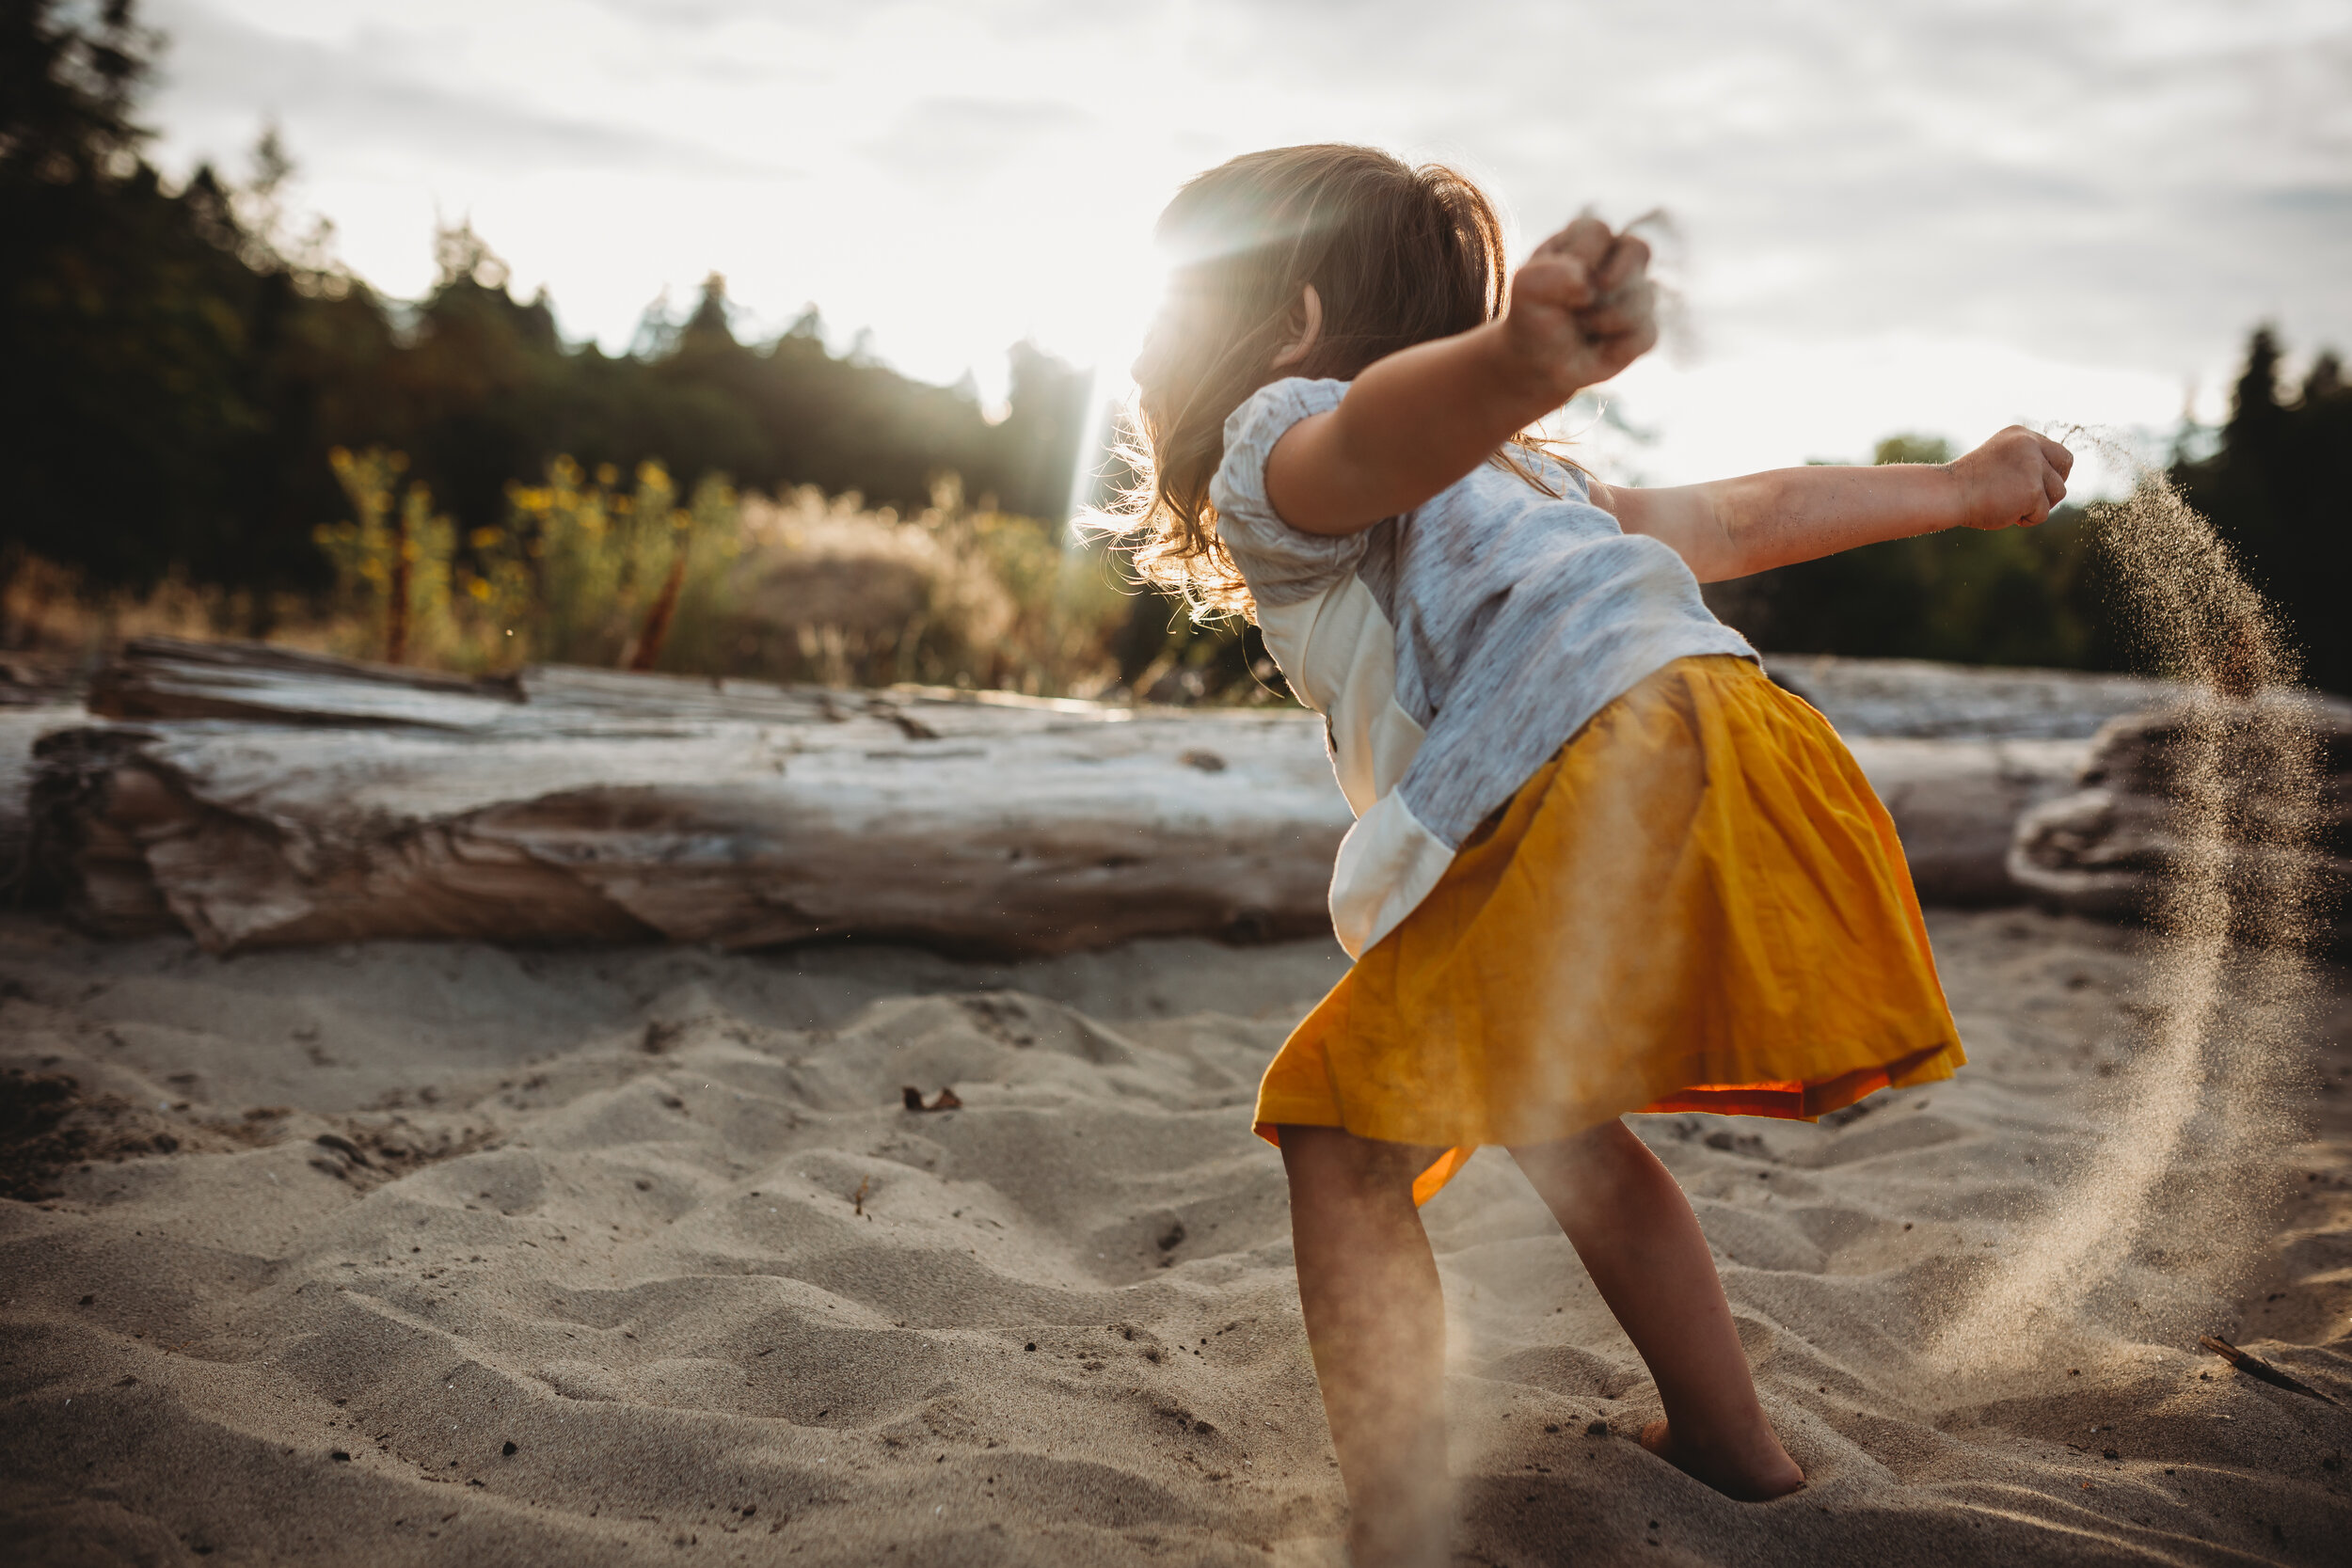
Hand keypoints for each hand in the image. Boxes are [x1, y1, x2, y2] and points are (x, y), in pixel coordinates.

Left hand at [1500, 212, 1657, 402]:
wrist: (1538, 363)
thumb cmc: (1533, 317)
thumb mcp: (1526, 290)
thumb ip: (1548, 274)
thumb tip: (1588, 285)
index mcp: (1586, 240)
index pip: (1597, 230)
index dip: (1581, 258)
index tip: (1560, 282)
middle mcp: (1617, 261)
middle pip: (1638, 248)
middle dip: (1612, 277)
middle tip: (1584, 300)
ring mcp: (1635, 295)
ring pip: (1643, 297)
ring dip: (1602, 319)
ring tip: (1579, 327)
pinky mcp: (1643, 331)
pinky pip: (1645, 334)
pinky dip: (1615, 348)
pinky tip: (1596, 350)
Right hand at [1951, 426, 2073, 529]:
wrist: (1948, 493)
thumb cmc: (1968, 485)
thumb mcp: (2000, 462)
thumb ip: (2024, 463)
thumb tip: (2052, 481)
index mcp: (2021, 435)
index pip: (2057, 452)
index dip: (2052, 472)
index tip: (2037, 486)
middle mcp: (2030, 444)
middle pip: (2066, 465)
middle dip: (2054, 485)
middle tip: (2033, 499)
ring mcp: (2033, 466)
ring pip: (2058, 492)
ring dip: (2039, 505)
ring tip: (2011, 507)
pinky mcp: (2032, 489)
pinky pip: (2043, 512)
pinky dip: (2027, 519)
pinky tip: (2006, 513)